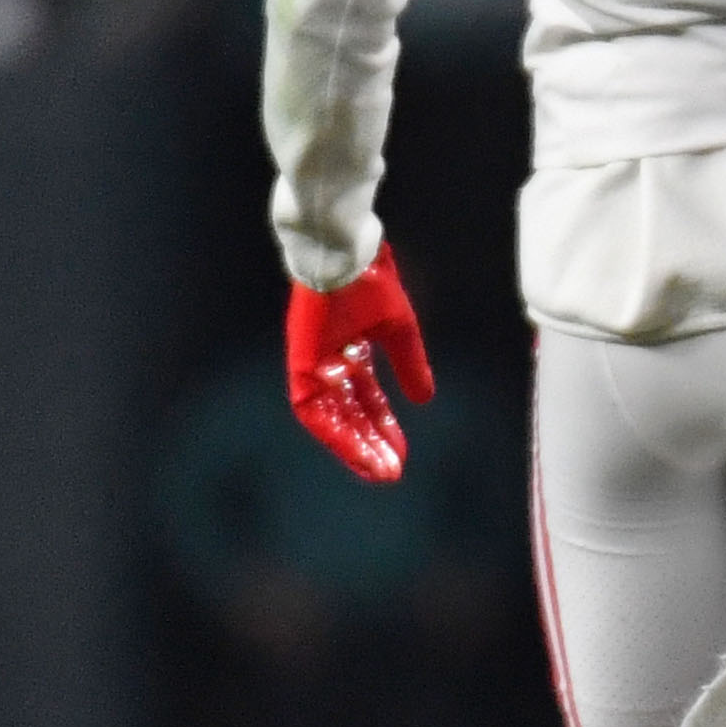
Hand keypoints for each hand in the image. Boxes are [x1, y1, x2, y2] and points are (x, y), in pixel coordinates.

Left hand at [287, 247, 433, 483]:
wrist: (343, 254)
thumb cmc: (370, 281)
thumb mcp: (399, 330)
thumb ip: (409, 365)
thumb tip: (424, 400)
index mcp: (352, 349)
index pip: (367, 399)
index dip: (384, 425)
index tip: (400, 454)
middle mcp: (330, 362)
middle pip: (349, 413)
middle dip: (370, 443)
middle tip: (391, 472)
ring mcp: (314, 364)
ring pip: (331, 417)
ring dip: (352, 445)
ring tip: (376, 469)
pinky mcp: (301, 364)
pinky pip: (313, 408)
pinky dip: (333, 431)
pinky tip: (353, 448)